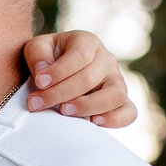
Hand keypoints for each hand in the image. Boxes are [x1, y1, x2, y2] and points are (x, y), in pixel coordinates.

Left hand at [23, 30, 138, 127]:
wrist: (57, 72)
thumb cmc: (47, 59)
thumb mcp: (37, 49)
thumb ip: (37, 55)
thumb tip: (42, 72)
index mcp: (87, 42)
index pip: (80, 56)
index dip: (59, 71)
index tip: (38, 82)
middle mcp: (106, 60)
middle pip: (90, 78)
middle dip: (60, 93)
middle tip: (37, 103)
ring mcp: (116, 81)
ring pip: (114, 95)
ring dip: (87, 106)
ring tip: (63, 111)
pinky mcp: (120, 101)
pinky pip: (129, 112)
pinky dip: (115, 119)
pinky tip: (93, 122)